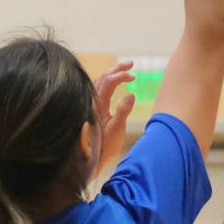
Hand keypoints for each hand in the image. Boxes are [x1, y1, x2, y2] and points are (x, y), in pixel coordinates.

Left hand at [92, 61, 135, 180]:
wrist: (90, 160)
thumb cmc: (104, 147)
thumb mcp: (117, 130)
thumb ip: (123, 110)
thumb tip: (131, 93)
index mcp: (97, 105)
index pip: (108, 83)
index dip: (120, 76)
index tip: (134, 77)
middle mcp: (91, 102)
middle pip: (102, 78)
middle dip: (117, 69)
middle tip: (131, 64)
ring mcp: (90, 105)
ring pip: (98, 82)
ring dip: (111, 74)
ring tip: (124, 70)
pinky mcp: (91, 109)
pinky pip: (96, 89)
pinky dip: (106, 82)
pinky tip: (113, 83)